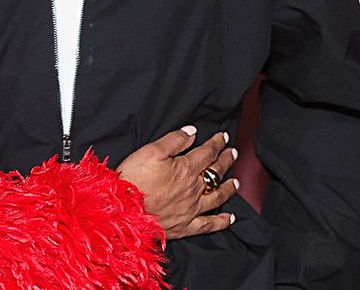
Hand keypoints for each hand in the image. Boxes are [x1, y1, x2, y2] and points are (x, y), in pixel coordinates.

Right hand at [116, 125, 239, 239]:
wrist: (123, 210)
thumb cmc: (134, 178)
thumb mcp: (151, 151)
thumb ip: (174, 140)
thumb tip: (192, 132)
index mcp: (185, 169)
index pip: (207, 153)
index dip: (217, 143)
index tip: (223, 137)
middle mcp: (193, 189)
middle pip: (215, 173)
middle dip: (225, 161)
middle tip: (232, 154)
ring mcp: (191, 209)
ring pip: (217, 197)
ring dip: (228, 188)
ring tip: (235, 182)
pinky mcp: (185, 226)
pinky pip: (209, 224)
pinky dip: (222, 221)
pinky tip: (230, 218)